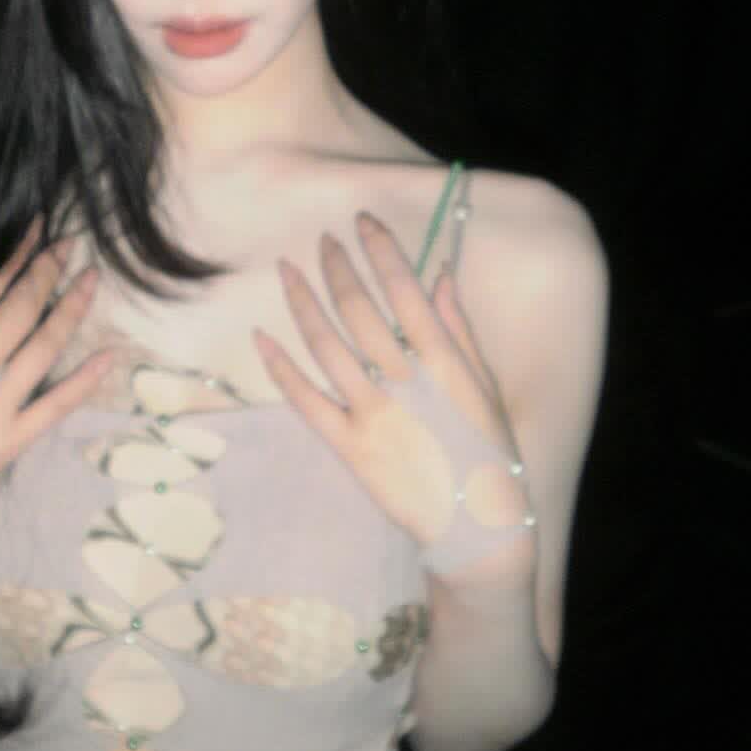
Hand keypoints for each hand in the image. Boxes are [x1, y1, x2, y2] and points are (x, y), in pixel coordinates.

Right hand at [0, 216, 110, 539]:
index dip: (14, 257)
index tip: (35, 227)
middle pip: (18, 312)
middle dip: (46, 272)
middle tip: (69, 242)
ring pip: (43, 349)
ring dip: (70, 309)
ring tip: (91, 277)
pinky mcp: (11, 443)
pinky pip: (55, 407)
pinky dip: (84, 380)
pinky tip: (108, 354)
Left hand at [253, 213, 530, 573]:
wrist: (478, 531)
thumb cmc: (489, 455)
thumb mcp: (485, 388)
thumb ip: (459, 331)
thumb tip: (438, 277)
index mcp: (444, 363)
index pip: (406, 290)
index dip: (382, 250)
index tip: (364, 220)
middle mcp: (404, 382)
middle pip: (360, 310)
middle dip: (338, 267)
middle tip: (323, 239)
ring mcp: (372, 414)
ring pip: (326, 345)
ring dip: (302, 302)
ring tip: (286, 268)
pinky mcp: (348, 447)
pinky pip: (305, 400)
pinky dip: (280, 366)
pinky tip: (261, 336)